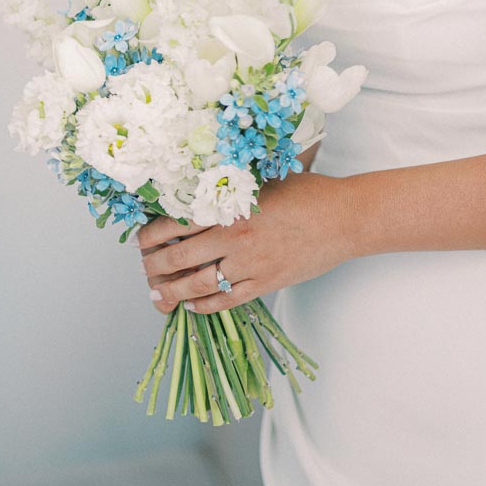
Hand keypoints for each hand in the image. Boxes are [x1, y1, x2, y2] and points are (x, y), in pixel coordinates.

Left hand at [136, 171, 352, 314]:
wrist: (344, 219)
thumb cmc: (307, 193)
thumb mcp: (263, 180)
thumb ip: (231, 188)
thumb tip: (198, 191)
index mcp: (230, 207)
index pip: (176, 224)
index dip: (151, 235)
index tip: (141, 240)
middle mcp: (234, 238)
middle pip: (179, 258)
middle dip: (154, 267)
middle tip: (145, 269)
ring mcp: (249, 265)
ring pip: (197, 285)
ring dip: (172, 292)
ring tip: (158, 294)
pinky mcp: (265, 284)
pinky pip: (225, 301)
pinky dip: (203, 306)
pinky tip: (191, 305)